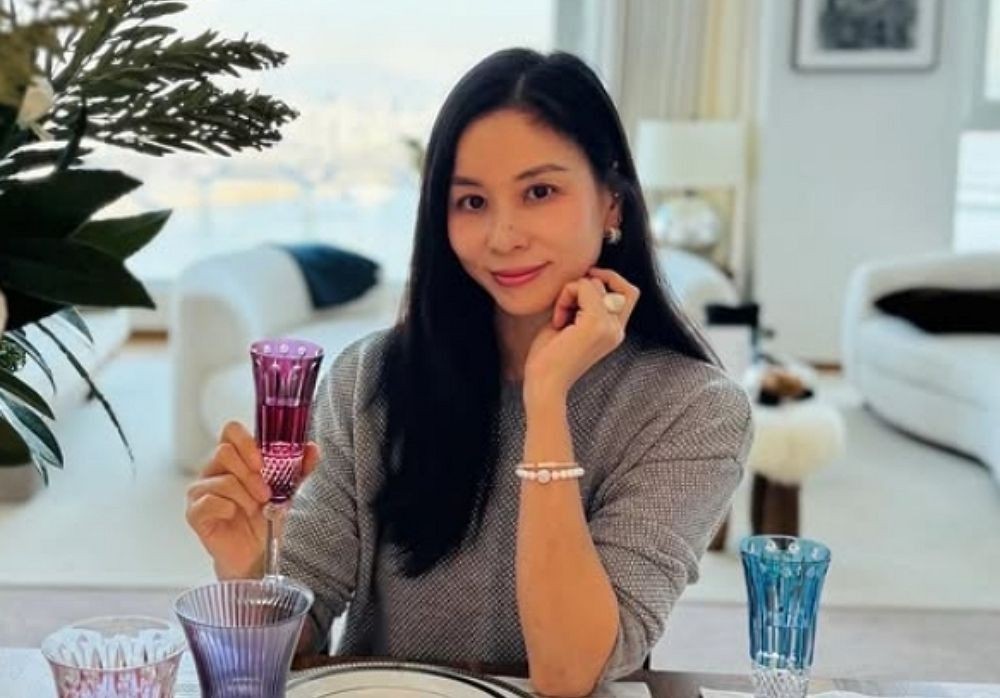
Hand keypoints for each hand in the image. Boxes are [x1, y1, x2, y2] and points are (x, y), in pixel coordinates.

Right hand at [185, 421, 320, 579]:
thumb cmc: (269, 520)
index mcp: (236, 459)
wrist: (259, 556)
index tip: (262, 461)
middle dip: (250, 474)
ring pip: (221, 480)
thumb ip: (301, 468)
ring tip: (254, 510)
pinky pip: (208, 502)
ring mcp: (201, 491)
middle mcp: (215, 470)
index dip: (246, 441)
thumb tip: (312, 447)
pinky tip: (234, 517)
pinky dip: (227, 509)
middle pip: (223, 451)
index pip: (231, 431)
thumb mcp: (291, 491)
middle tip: (265, 493)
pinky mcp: (195, 513)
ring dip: (244, 496)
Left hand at [523, 267, 638, 402]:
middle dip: (584, 287)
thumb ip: (585, 305)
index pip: (628, 293)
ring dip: (570, 292)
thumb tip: (587, 277)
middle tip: (565, 308)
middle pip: (614, 283)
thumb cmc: (550, 357)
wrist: (545, 383)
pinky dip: (565, 296)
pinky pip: (583, 287)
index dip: (609, 280)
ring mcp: (609, 327)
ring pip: (594, 283)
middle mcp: (617, 330)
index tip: (582, 285)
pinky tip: (557, 320)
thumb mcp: (572, 325)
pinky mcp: (596, 323)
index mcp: (615, 332)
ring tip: (560, 318)